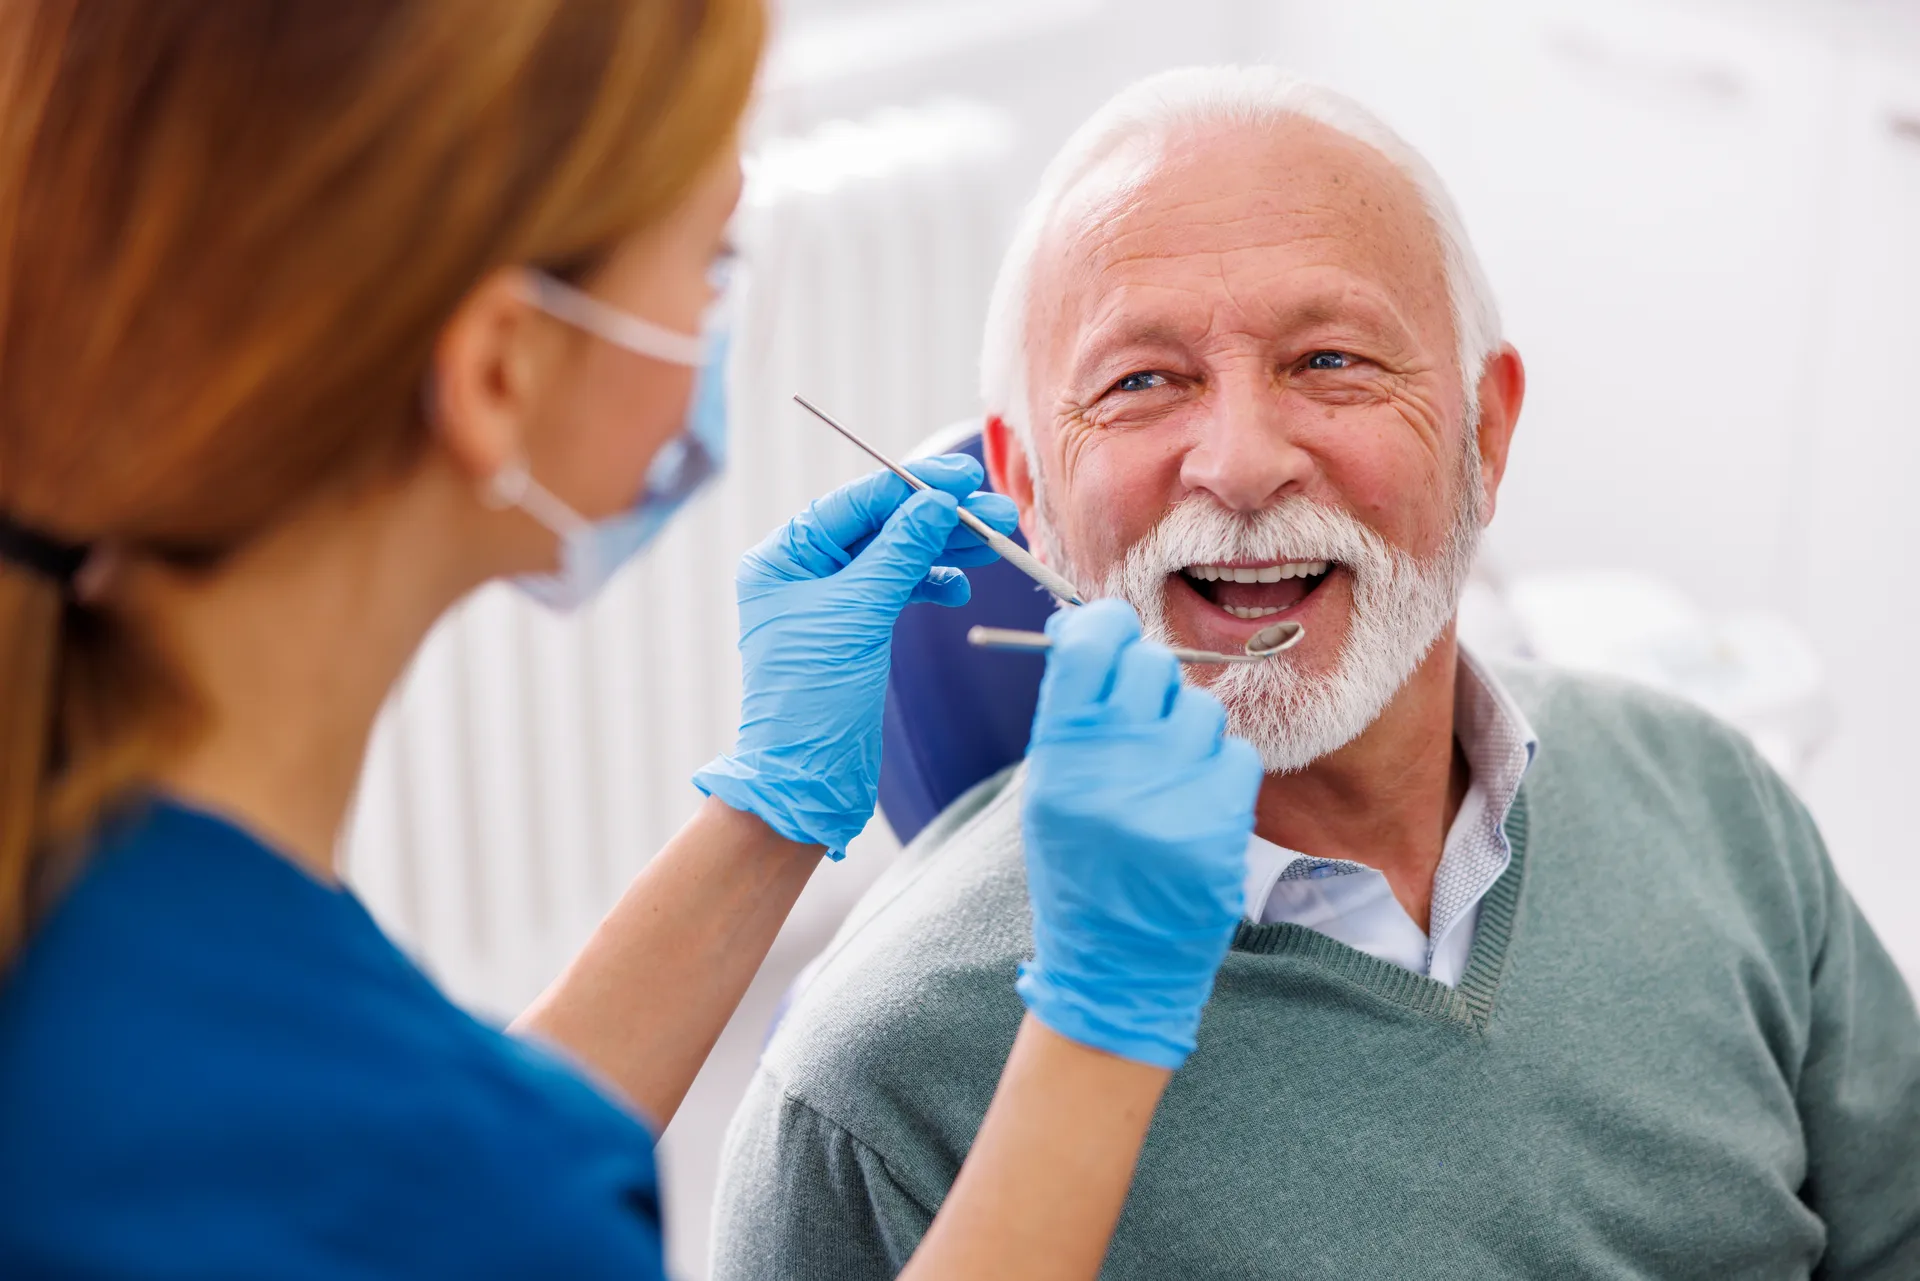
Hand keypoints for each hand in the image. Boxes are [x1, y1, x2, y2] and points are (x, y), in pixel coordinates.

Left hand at [693, 456, 1019, 857]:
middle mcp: (802, 570)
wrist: (807, 780)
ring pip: (897, 556)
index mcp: (784, 556)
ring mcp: (829, 599)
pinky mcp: (855, 629)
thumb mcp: (860, 613)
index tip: (965, 478)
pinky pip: (899, 589)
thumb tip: (937, 501)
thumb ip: (901, 551)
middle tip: (998, 513)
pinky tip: (959, 587)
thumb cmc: (813, 697)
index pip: (857, 503)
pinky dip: (932, 584)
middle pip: (882, 525)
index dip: (914, 486)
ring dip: (946, 548)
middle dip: (941, 518)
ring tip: (997, 543)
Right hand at [1016, 600, 1261, 1068]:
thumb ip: (1070, 712)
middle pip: (1151, 665)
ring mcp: (1172, 794)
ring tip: (1166, 780)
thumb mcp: (1050, 790)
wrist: (1114, 965)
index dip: (1105, 626)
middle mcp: (1114, 768)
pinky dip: (1219, 772)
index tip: (1112, 633)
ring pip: (1201, 708)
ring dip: (1188, 732)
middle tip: (1142, 719)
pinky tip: (1194, 806)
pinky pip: (1236, 753)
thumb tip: (1089, 626)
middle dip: (1150, 683)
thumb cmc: (1079, 867)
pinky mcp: (1221, 823)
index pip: (1091, 644)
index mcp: (1059, 755)